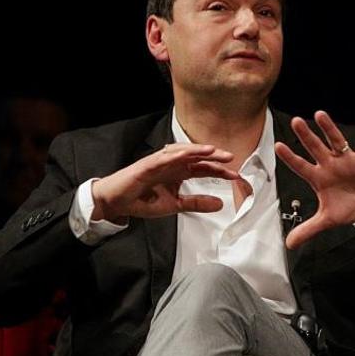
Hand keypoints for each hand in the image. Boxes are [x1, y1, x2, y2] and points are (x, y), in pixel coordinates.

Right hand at [90, 143, 251, 222]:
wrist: (118, 202)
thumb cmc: (143, 200)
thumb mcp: (176, 205)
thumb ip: (197, 203)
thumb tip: (220, 204)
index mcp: (179, 172)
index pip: (203, 168)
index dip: (219, 171)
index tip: (235, 175)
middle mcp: (172, 164)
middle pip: (197, 157)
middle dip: (214, 156)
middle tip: (230, 158)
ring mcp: (160, 162)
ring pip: (183, 152)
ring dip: (198, 150)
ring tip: (213, 151)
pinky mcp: (148, 164)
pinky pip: (163, 157)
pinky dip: (176, 154)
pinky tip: (188, 154)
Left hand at [277, 112, 354, 248]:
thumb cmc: (347, 208)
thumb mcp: (326, 220)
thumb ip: (308, 229)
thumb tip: (289, 244)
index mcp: (319, 178)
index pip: (300, 166)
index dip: (290, 157)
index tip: (278, 146)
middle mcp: (330, 165)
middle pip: (315, 148)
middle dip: (306, 136)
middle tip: (295, 122)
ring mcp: (347, 161)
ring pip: (336, 141)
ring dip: (329, 128)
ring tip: (320, 115)